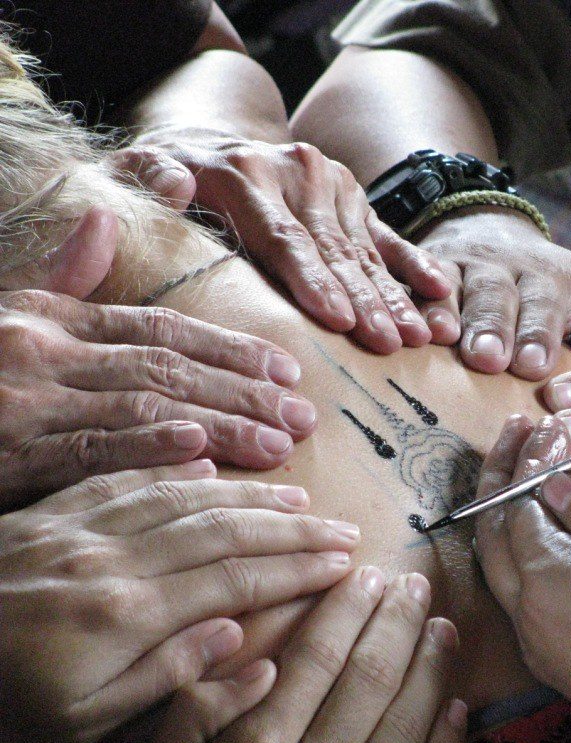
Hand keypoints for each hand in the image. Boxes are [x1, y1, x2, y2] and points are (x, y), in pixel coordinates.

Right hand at [0, 287, 315, 509]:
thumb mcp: (2, 310)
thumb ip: (58, 274)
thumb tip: (104, 224)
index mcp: (50, 317)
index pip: (162, 327)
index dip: (230, 348)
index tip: (286, 370)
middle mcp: (44, 350)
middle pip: (169, 365)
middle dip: (244, 390)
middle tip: (305, 416)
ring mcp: (25, 399)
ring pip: (145, 406)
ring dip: (219, 424)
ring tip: (280, 444)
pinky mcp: (8, 453)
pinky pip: (89, 448)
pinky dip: (148, 448)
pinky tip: (201, 456)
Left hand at [0, 462, 356, 742]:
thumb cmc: (0, 707)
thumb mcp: (79, 725)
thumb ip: (164, 677)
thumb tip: (241, 641)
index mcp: (123, 613)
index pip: (236, 577)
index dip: (297, 566)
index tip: (343, 559)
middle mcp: (112, 558)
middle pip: (224, 527)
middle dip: (293, 525)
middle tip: (342, 524)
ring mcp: (81, 528)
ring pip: (185, 493)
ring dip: (249, 491)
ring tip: (298, 492)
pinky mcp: (52, 513)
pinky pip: (125, 477)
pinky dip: (175, 468)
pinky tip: (206, 464)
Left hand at [109, 134, 450, 351]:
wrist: (212, 140)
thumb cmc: (172, 177)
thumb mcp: (140, 170)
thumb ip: (150, 179)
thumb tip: (175, 186)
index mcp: (245, 174)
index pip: (283, 237)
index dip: (312, 281)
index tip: (336, 321)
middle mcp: (296, 173)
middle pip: (333, 249)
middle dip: (363, 300)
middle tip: (388, 343)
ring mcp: (332, 185)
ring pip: (364, 250)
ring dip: (393, 295)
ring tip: (415, 336)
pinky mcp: (354, 198)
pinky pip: (387, 235)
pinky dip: (414, 264)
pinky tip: (438, 291)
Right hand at [145, 569, 465, 742]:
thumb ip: (195, 713)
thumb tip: (257, 659)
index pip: (316, 657)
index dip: (347, 611)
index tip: (366, 573)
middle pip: (369, 679)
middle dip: (397, 625)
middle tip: (416, 584)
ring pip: (405, 722)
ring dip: (431, 670)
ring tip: (444, 627)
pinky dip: (446, 740)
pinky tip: (458, 704)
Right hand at [413, 209, 570, 378]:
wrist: (499, 240)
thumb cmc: (563, 298)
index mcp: (552, 279)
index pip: (547, 303)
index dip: (540, 332)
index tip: (535, 365)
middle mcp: (503, 268)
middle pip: (497, 293)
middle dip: (493, 325)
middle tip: (490, 359)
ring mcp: (458, 267)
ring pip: (449, 284)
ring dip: (445, 310)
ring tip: (442, 340)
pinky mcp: (421, 271)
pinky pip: (406, 280)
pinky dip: (402, 297)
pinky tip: (399, 322)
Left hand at [473, 416, 570, 742]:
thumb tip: (553, 484)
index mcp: (546, 589)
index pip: (513, 505)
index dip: (527, 460)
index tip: (544, 424)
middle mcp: (531, 621)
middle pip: (494, 534)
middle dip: (501, 479)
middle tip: (522, 434)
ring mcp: (548, 646)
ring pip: (508, 564)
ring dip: (515, 512)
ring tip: (538, 472)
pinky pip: (531, 589)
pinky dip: (535, 546)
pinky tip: (564, 530)